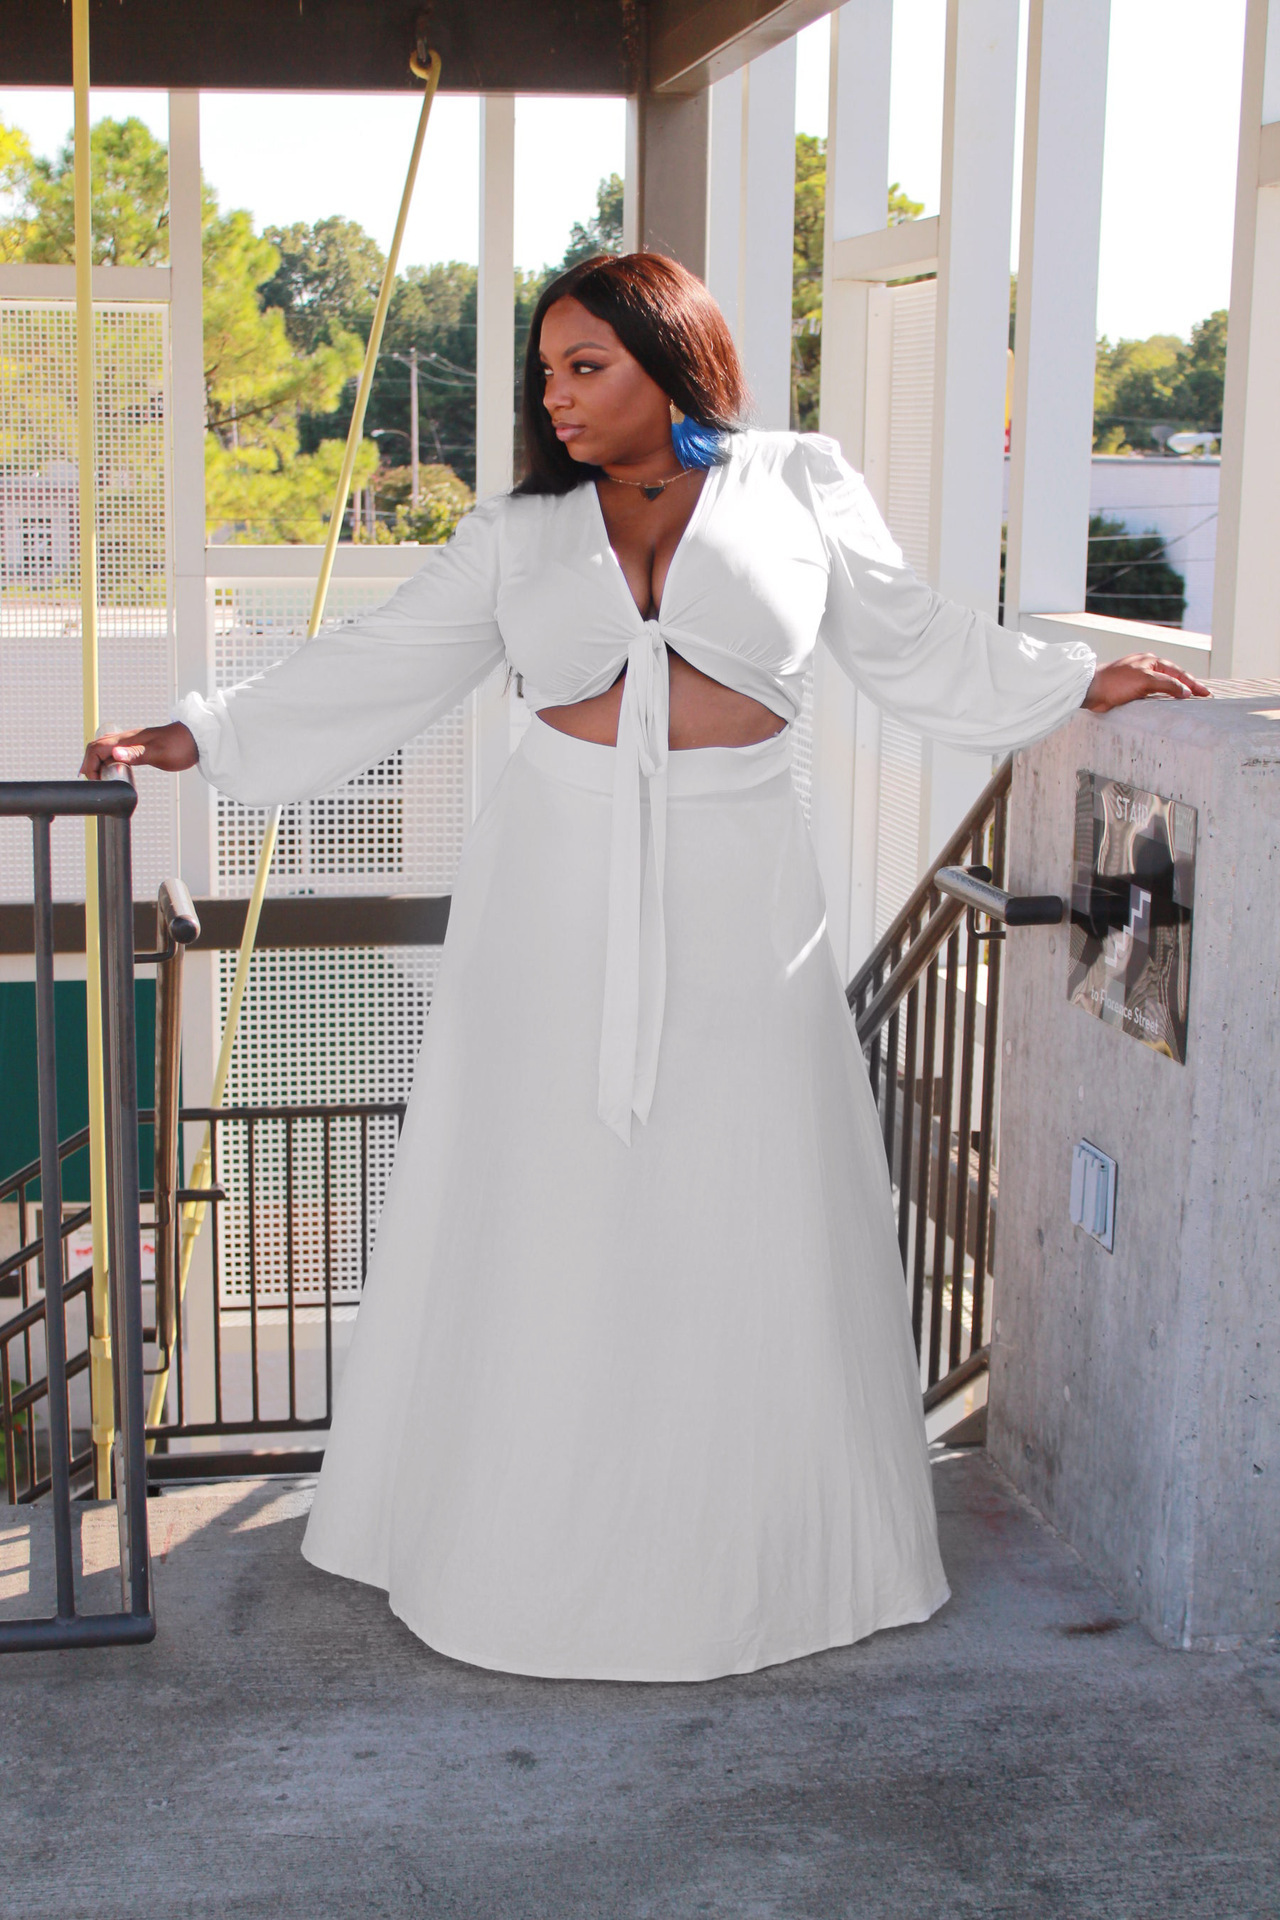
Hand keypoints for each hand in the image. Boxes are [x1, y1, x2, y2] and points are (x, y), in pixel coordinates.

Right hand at [80, 722, 198, 780]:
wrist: (197, 739)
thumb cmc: (180, 746)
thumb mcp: (158, 753)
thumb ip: (136, 754)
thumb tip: (114, 754)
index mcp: (127, 740)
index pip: (96, 748)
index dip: (89, 764)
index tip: (94, 781)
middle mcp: (125, 739)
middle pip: (96, 748)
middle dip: (88, 764)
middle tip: (92, 782)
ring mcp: (131, 743)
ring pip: (104, 750)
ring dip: (96, 763)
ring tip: (98, 780)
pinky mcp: (138, 748)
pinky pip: (115, 753)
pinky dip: (107, 762)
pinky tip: (112, 772)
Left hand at [1082, 652, 1210, 712]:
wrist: (1091, 690)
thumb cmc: (1116, 681)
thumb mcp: (1145, 680)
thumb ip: (1167, 684)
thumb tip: (1185, 691)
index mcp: (1151, 661)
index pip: (1178, 673)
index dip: (1193, 683)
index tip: (1206, 694)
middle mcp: (1147, 669)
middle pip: (1173, 678)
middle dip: (1188, 687)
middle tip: (1203, 698)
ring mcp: (1139, 680)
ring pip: (1164, 687)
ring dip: (1176, 694)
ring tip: (1190, 703)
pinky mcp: (1132, 692)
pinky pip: (1153, 695)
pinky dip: (1163, 700)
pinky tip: (1169, 707)